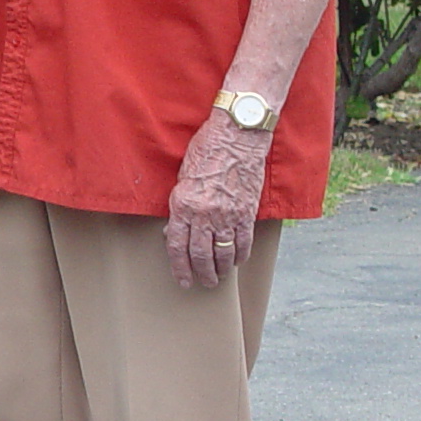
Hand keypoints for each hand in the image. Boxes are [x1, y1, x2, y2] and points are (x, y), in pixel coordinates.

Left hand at [165, 111, 272, 289]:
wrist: (237, 136)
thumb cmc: (206, 150)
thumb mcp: (182, 177)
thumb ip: (179, 205)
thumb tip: (174, 229)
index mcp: (183, 205)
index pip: (177, 246)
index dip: (180, 267)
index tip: (183, 280)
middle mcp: (204, 214)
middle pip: (201, 255)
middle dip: (201, 274)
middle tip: (204, 283)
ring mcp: (228, 214)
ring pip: (223, 253)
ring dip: (221, 269)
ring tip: (219, 277)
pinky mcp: (247, 212)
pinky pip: (243, 242)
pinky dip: (240, 255)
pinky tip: (236, 261)